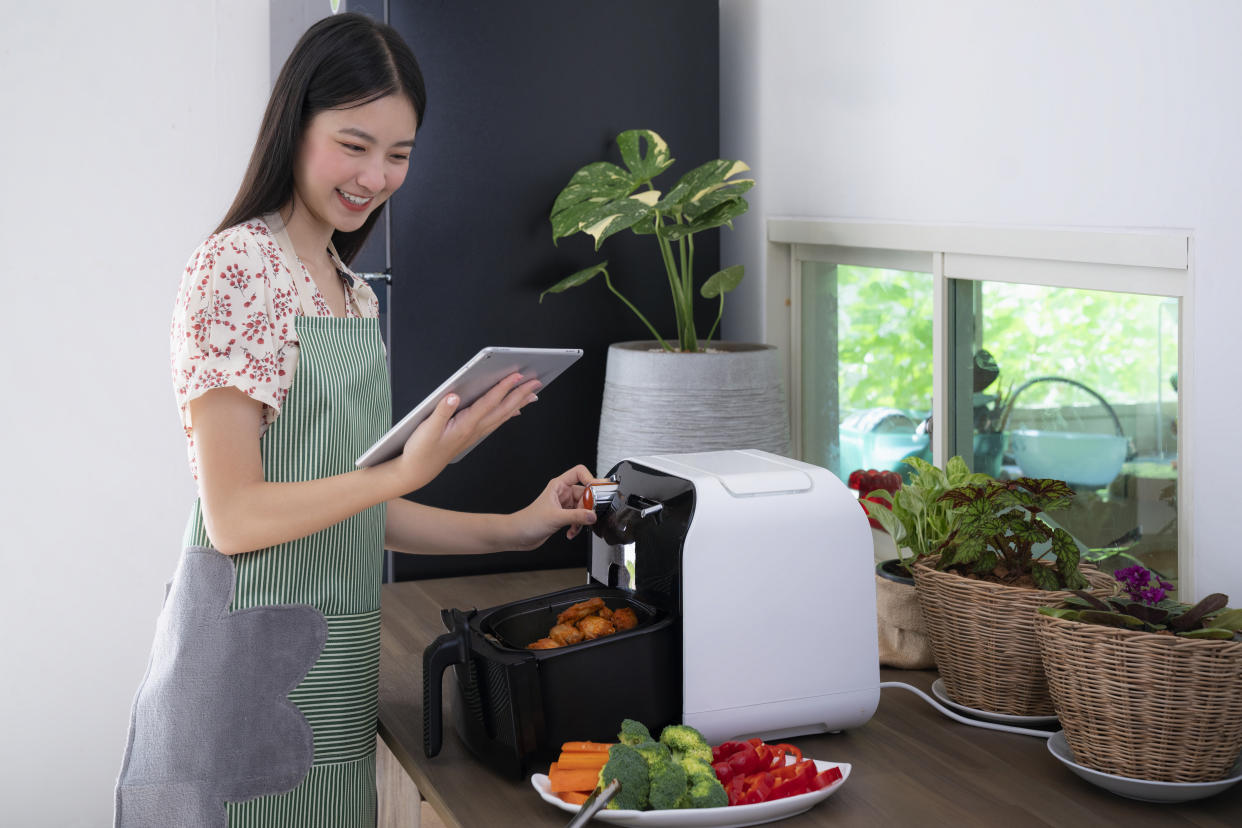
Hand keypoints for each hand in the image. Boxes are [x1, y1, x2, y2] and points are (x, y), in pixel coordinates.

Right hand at [393, 372, 540, 492]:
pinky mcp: (472, 435)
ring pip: (503, 416)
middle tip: (536, 382)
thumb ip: (441, 412)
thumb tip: (453, 395)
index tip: (516, 376)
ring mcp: (475, 433)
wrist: (418, 470)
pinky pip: (496, 422)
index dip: (503, 387)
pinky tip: (514, 411)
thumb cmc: (420, 450)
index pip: (489, 402)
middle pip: (503, 409)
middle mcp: (474, 429)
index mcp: (465, 424)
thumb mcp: (426, 429)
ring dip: (519, 403)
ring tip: (532, 394)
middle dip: (520, 394)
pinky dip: (508, 414)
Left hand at [507, 465, 605, 549]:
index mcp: (559, 485)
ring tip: (576, 526)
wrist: (518, 535)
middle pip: (585, 493)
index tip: (599, 489)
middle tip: (589, 515)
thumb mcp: (555, 518)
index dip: (591, 478)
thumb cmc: (528, 521)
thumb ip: (576, 516)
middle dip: (588, 506)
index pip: (579, 473)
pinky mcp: (564, 516)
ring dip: (582, 519)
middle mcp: (562, 493)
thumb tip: (592, 515)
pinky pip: (578, 518)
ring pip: (583, 508)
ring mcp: (563, 505)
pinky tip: (571, 532)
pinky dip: (577, 526)